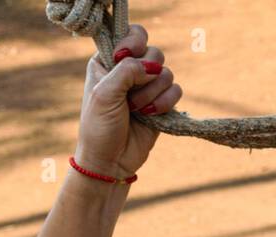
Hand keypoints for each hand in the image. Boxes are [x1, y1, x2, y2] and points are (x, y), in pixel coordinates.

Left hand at [74, 25, 182, 180]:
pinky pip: (176, 91)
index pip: (131, 34)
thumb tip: (153, 65)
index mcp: (108, 61)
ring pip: (167, 73)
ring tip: (137, 110)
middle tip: (130, 95)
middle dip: (145, 75)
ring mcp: (146, 88)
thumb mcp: (104, 93)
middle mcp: (129, 71)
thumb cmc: (99, 128)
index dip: (133, 43)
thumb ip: (127, 71)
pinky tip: (151, 115)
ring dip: (153, 93)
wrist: (110, 162)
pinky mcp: (161, 104)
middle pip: (154, 52)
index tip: (124, 57)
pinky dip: (166, 103)